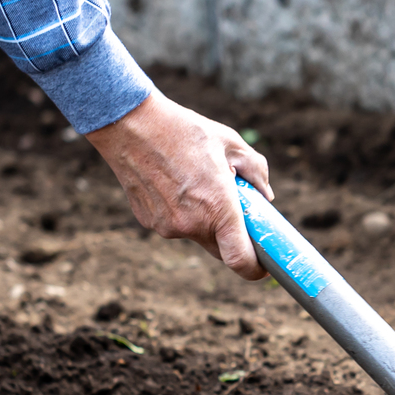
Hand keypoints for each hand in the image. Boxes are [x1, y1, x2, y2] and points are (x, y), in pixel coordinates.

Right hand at [84, 92, 273, 279]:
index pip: (240, 259)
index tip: (263, 266)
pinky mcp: (149, 222)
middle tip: (235, 210)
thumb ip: (256, 172)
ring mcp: (167, 227)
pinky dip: (181, 211)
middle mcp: (191, 225)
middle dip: (232, 236)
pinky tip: (173, 181)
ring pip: (196, 234)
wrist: (129, 125)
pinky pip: (175, 224)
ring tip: (195, 180)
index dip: (255, 269)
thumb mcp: (230, 142)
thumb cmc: (183, 130)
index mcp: (217, 207)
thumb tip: (265, 197)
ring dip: (204, 218)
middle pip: (220, 248)